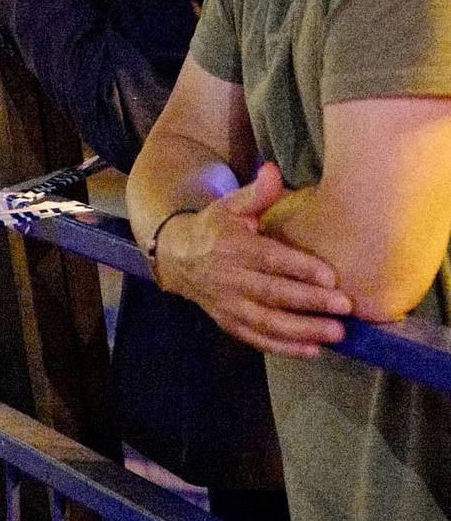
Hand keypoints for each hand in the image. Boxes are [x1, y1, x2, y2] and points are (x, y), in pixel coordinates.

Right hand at [152, 163, 352, 357]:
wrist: (177, 256)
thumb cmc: (216, 228)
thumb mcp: (231, 205)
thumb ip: (256, 192)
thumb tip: (273, 169)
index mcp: (233, 247)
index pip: (270, 260)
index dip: (300, 269)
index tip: (331, 277)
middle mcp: (229, 279)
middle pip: (272, 294)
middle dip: (310, 302)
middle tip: (344, 307)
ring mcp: (228, 305)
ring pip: (266, 321)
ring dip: (302, 330)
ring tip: (335, 333)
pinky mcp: (229, 322)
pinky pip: (257, 339)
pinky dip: (284, 347)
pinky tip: (312, 351)